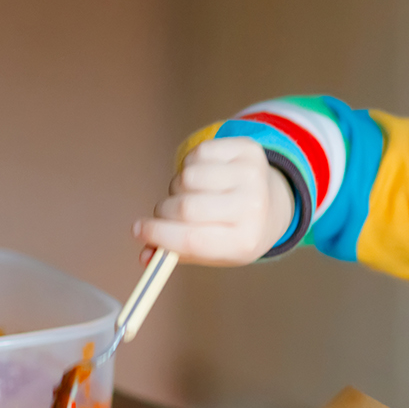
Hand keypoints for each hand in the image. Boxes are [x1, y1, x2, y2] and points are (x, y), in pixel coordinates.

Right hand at [133, 137, 294, 265]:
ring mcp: (253, 176)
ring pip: (188, 176)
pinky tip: (206, 175)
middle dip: (164, 211)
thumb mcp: (212, 251)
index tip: (137, 230)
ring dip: (178, 187)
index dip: (158, 235)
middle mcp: (253, 208)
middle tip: (164, 213)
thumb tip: (145, 257)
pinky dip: (191, 164)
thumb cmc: (232, 230)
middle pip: (185, 207)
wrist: (272, 203)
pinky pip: (198, 152)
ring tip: (191, 194)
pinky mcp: (248, 150)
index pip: (192, 240)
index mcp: (245, 241)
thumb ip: (176, 253)